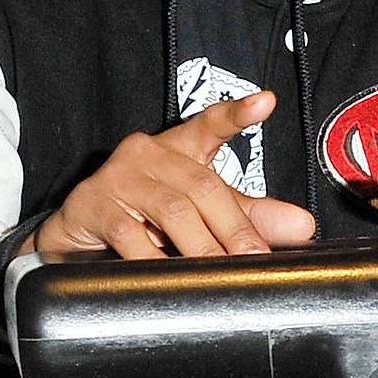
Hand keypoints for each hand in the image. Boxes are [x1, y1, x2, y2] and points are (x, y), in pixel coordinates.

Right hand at [31, 92, 317, 258]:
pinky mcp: (90, 204)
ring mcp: (117, 176)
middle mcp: (147, 154)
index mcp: (178, 150)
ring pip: (172, 211)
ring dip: (201, 247)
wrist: (75, 240)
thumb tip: (302, 227)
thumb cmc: (142, 219)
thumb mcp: (199, 214)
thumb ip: (248, 217)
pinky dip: (154, 259)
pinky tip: (167, 275)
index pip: (210, 125)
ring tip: (219, 273)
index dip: (237, 114)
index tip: (266, 102)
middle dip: (235, 228)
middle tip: (255, 259)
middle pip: (203, 186)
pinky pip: (129, 234)